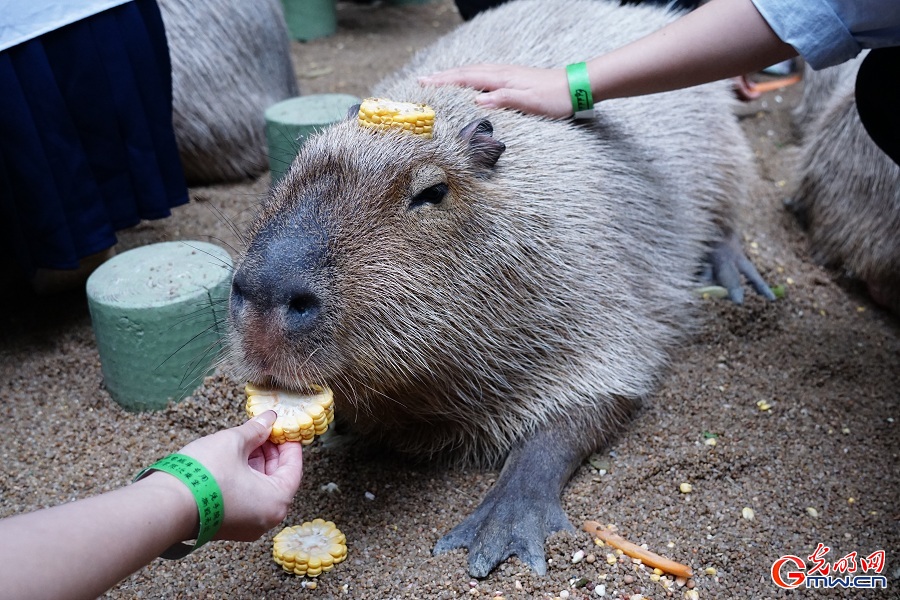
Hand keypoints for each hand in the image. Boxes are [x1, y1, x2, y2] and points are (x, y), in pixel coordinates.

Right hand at [175, 411, 302, 540]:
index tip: (283, 428)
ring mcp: (247, 526)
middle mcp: (266, 519)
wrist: (165, 506)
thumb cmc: (204, 475)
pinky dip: (245, 479)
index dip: (288, 443)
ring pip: (261, 489)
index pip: (293, 468)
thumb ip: (256, 430)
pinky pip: (247, 499)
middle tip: (263, 431)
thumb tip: (269, 418)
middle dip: (271, 452)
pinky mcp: (229, 526)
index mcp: (276, 501)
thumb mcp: (234, 442)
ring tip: (247, 441)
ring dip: (257, 464)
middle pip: (278, 479)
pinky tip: (235, 459)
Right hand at [420, 63, 572, 117]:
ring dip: (453, 75)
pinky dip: (467, 76)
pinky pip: (482, 74)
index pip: (465, 79)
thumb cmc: (554, 98)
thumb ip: (503, 99)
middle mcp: (501, 73)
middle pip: (465, 72)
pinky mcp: (511, 77)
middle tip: (421, 80)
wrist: (575, 87)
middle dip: (442, 76)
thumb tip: (478, 100)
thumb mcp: (529, 102)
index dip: (443, 81)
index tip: (423, 83)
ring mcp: (506, 73)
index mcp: (501, 79)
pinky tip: (466, 80)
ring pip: (472, 71)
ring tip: (437, 79)